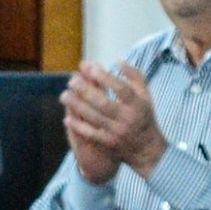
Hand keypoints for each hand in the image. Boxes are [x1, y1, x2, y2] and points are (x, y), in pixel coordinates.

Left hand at [62, 64, 163, 182]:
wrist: (146, 148)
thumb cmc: (143, 115)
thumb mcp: (145, 94)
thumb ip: (134, 76)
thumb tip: (118, 61)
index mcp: (137, 104)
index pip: (122, 90)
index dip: (106, 78)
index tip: (92, 68)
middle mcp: (127, 118)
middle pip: (104, 103)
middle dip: (86, 91)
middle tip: (72, 81)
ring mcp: (117, 132)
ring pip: (95, 118)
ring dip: (78, 106)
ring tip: (64, 96)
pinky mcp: (109, 143)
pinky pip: (92, 134)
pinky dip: (79, 127)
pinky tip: (67, 118)